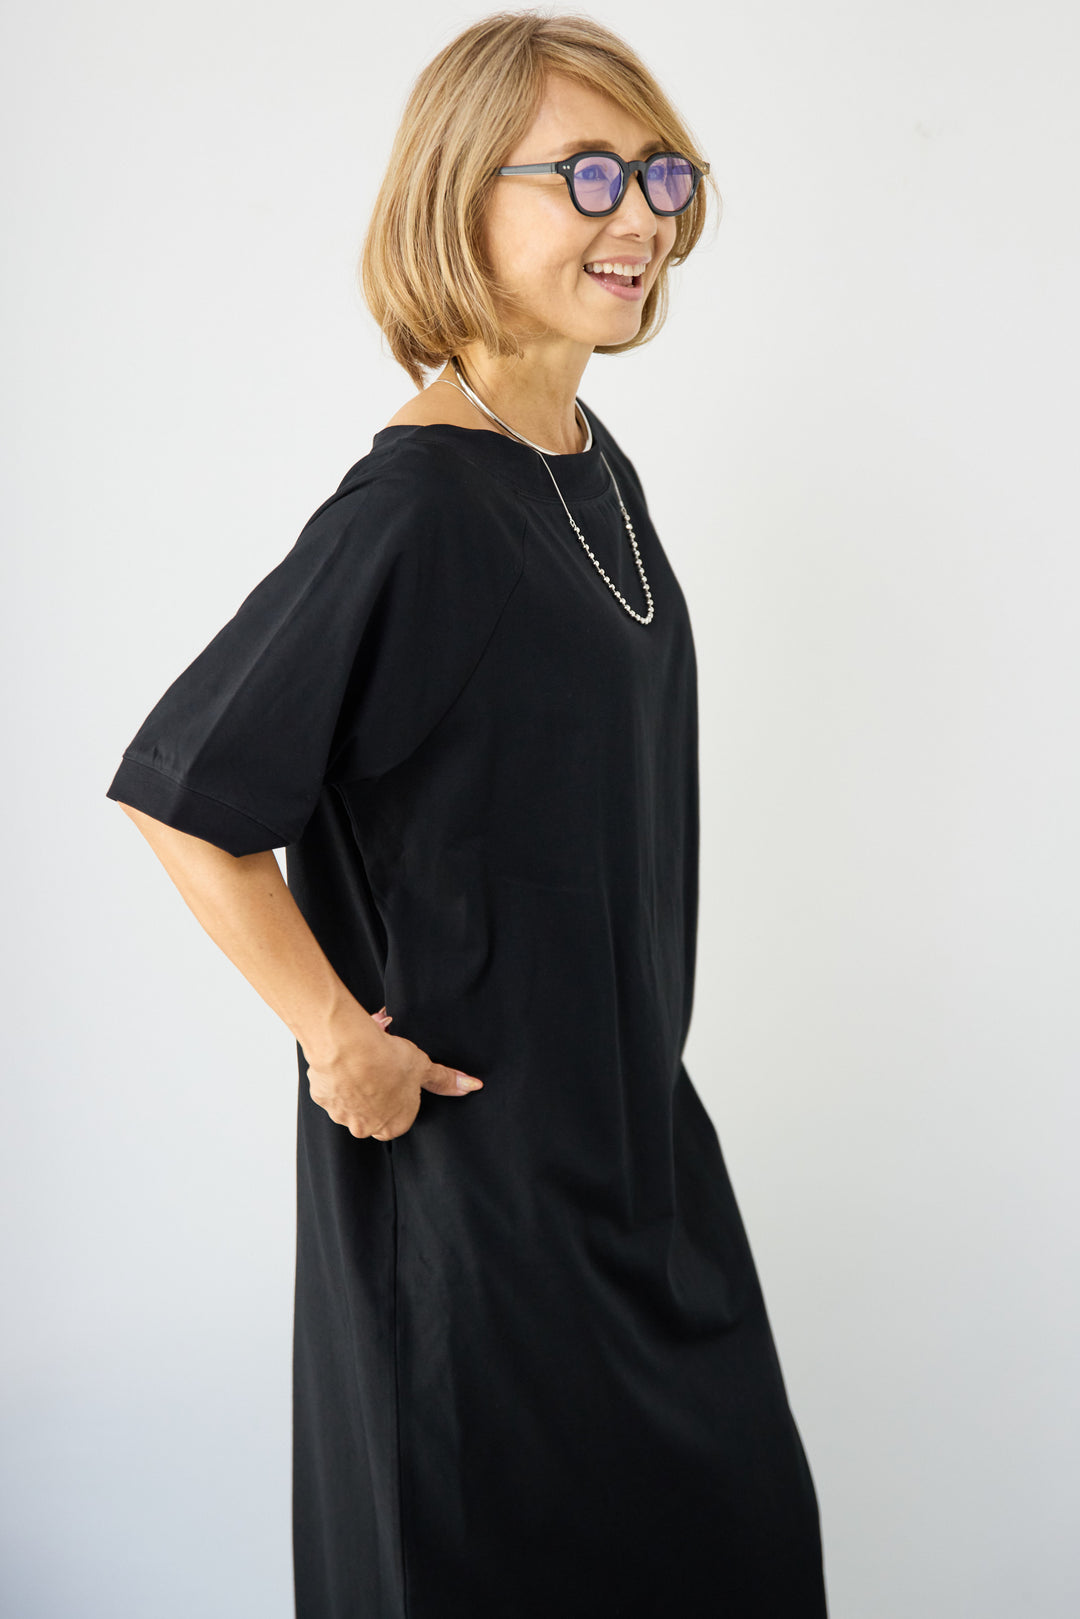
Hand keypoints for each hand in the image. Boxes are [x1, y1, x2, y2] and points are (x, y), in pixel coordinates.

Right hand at [303, 1004, 483, 1141]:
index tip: (399, 1079)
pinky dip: (337, 1076)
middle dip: (377, 1091)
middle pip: (374, 1112)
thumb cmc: (387, 1060)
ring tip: (364, 1057)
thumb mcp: (423, 1067)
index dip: (401, 1095)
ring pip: (351, 1100)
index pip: (400, 1118)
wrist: (349, 1048)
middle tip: (381, 1066)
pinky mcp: (321, 1098)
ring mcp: (342, 1115)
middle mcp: (366, 1128)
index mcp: (393, 1126)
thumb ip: (445, 1080)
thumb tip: (471, 1086)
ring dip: (356, 1083)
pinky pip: (331, 1088)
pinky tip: (345, 1059)